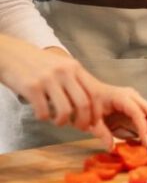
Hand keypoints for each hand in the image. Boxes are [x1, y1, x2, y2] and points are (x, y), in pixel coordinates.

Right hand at [0, 40, 146, 149]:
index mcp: (75, 68)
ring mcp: (48, 79)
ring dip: (63, 122)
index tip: (95, 121)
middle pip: (84, 103)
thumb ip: (76, 81)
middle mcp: (65, 72)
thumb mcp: (63, 66)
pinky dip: (44, 118)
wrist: (12, 54)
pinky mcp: (32, 88)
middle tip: (80, 128)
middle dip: (84, 121)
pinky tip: (42, 114)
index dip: (97, 111)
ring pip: (65, 111)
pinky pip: (43, 112)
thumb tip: (91, 105)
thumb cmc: (40, 64)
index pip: (95, 92)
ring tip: (58, 121)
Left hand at [82, 78, 146, 150]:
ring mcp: (136, 100)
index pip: (138, 113)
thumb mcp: (93, 121)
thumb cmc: (89, 105)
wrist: (88, 93)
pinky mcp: (136, 106)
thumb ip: (103, 134)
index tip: (146, 144)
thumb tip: (112, 148)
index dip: (144, 129)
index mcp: (122, 98)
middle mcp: (133, 97)